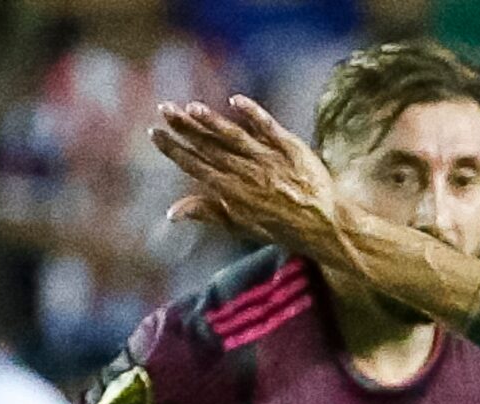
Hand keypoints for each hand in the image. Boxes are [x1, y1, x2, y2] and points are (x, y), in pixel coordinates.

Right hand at [151, 96, 344, 256]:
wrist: (324, 224)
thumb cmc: (280, 226)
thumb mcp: (240, 226)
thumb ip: (206, 212)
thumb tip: (170, 213)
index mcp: (232, 192)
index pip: (196, 166)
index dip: (174, 150)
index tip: (155, 133)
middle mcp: (247, 174)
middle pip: (210, 147)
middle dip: (184, 128)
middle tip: (163, 109)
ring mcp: (269, 159)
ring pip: (234, 137)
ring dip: (211, 122)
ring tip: (190, 107)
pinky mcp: (290, 147)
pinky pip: (268, 128)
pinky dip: (252, 114)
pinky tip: (235, 101)